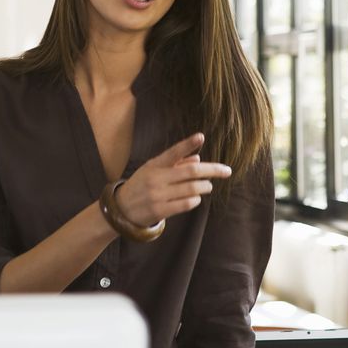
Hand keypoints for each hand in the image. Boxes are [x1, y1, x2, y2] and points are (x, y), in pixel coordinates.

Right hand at [116, 132, 231, 228]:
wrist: (121, 209)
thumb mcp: (153, 170)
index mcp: (155, 165)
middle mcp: (156, 178)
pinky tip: (196, 197)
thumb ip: (175, 164)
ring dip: (205, 186)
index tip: (201, 137)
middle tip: (226, 171)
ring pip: (192, 188)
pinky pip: (186, 204)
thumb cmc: (142, 185)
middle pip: (191, 171)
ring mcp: (158, 195)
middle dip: (212, 170)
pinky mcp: (160, 210)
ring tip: (208, 186)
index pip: (173, 152)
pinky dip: (195, 199)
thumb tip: (198, 159)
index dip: (187, 144)